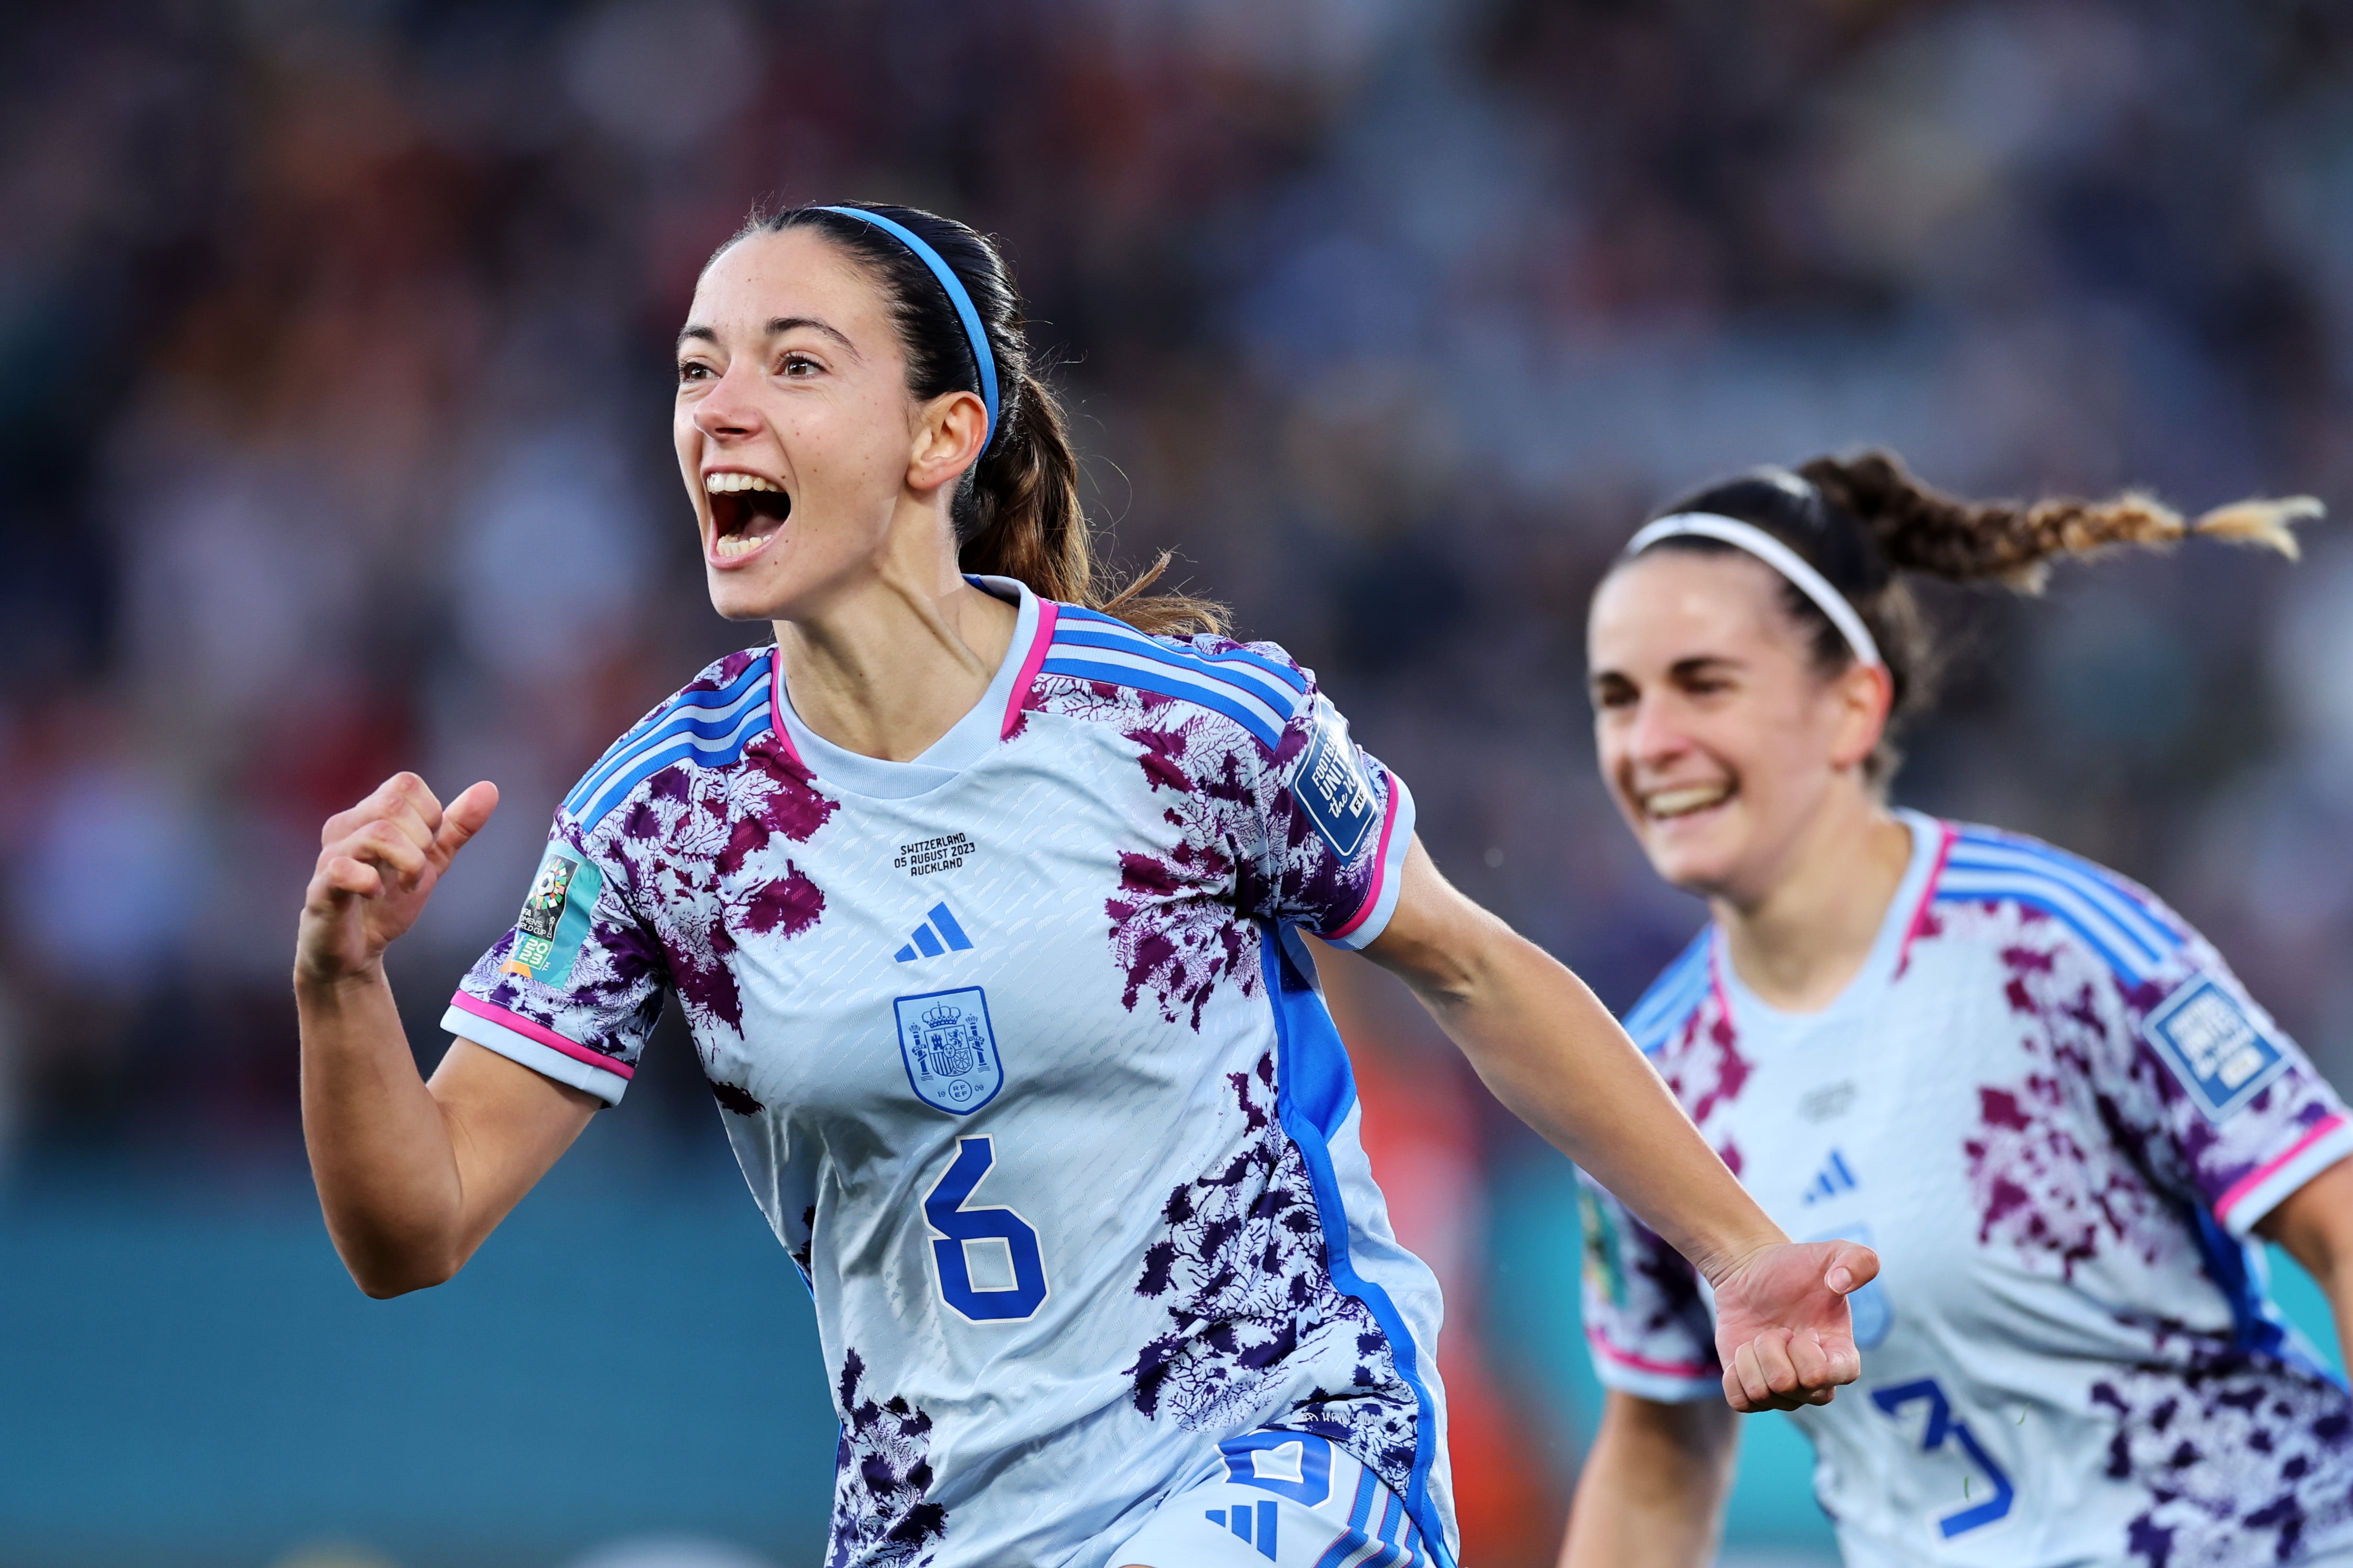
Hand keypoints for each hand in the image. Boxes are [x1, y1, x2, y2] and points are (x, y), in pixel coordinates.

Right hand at [296, 773, 497, 987]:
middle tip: (419, 869)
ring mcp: (329, 856)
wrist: (357, 952)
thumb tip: (488, 788)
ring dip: (408, 863)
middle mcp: (345, 827)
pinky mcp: (319, 888)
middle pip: (392, 804)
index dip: (430, 813)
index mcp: (369, 815)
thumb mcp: (431, 861)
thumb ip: (457, 827)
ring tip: (406, 886)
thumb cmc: (388, 902)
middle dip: (422, 839)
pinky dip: (371, 882)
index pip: (405, 783)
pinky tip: (376, 895)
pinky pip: (343, 868)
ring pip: (377, 833)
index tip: (430, 845)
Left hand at [1708, 1238, 1877, 1411]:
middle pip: (1792, 1388)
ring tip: (1761, 1337)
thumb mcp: (1833, 1251)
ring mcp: (1784, 1390)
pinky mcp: (1752, 1391)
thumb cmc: (1795, 1267)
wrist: (1751, 1272)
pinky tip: (1743, 1353)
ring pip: (1764, 1394)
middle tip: (1778, 1328)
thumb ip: (1857, 1259)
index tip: (1805, 1330)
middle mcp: (1816, 1382)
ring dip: (1753, 1357)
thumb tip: (1840, 1283)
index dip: (1811, 1355)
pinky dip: (1734, 1376)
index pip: (1836, 1378)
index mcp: (1841, 1355)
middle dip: (1773, 1350)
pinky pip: (1740, 1402)